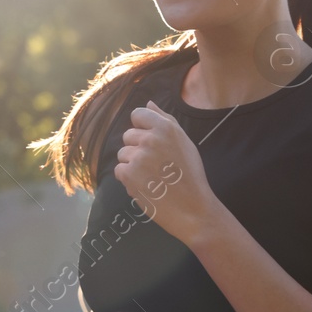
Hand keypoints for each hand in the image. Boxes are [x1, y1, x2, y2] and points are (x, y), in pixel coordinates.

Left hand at [113, 101, 216, 245]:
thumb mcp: (184, 142)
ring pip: (123, 154)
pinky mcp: (129, 174)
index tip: (151, 143)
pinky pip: (119, 170)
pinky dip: (128, 179)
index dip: (142, 129)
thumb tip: (148, 103)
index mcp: (166, 128)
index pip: (138, 114)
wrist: (193, 209)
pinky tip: (146, 186)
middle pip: (128, 136)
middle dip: (137, 149)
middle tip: (156, 165)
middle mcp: (151, 139)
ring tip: (152, 177)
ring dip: (132, 165)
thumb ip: (165, 120)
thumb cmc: (190, 176)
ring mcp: (138, 157)